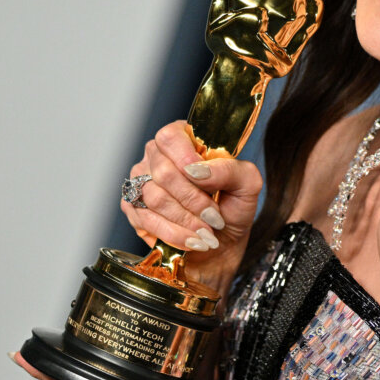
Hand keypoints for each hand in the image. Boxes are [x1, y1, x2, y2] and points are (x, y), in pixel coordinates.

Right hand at [122, 120, 262, 288]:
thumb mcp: (246, 184)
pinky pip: (146, 220)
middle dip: (193, 200)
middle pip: (163, 172)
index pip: (170, 137)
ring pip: (154, 198)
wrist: (221, 243)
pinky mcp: (133, 208)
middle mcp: (157, 155)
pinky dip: (174, 234)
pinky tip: (192, 240)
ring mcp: (141, 181)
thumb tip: (198, 170)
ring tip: (207, 232)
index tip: (205, 182)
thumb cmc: (233, 207)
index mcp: (184, 138)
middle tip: (214, 217)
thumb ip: (229, 169)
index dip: (185, 159)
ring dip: (186, 220)